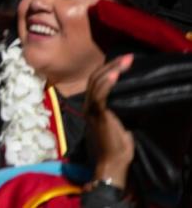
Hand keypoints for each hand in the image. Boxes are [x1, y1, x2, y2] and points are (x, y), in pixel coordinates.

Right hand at [86, 53, 134, 188]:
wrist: (111, 163)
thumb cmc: (117, 147)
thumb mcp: (120, 124)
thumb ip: (119, 110)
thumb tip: (132, 100)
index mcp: (92, 107)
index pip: (96, 83)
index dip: (108, 70)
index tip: (123, 62)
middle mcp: (89, 105)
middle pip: (96, 78)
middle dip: (112, 65)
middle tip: (127, 58)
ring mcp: (92, 108)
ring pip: (97, 82)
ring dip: (112, 69)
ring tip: (125, 61)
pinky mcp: (97, 113)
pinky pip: (100, 94)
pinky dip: (107, 82)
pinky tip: (115, 74)